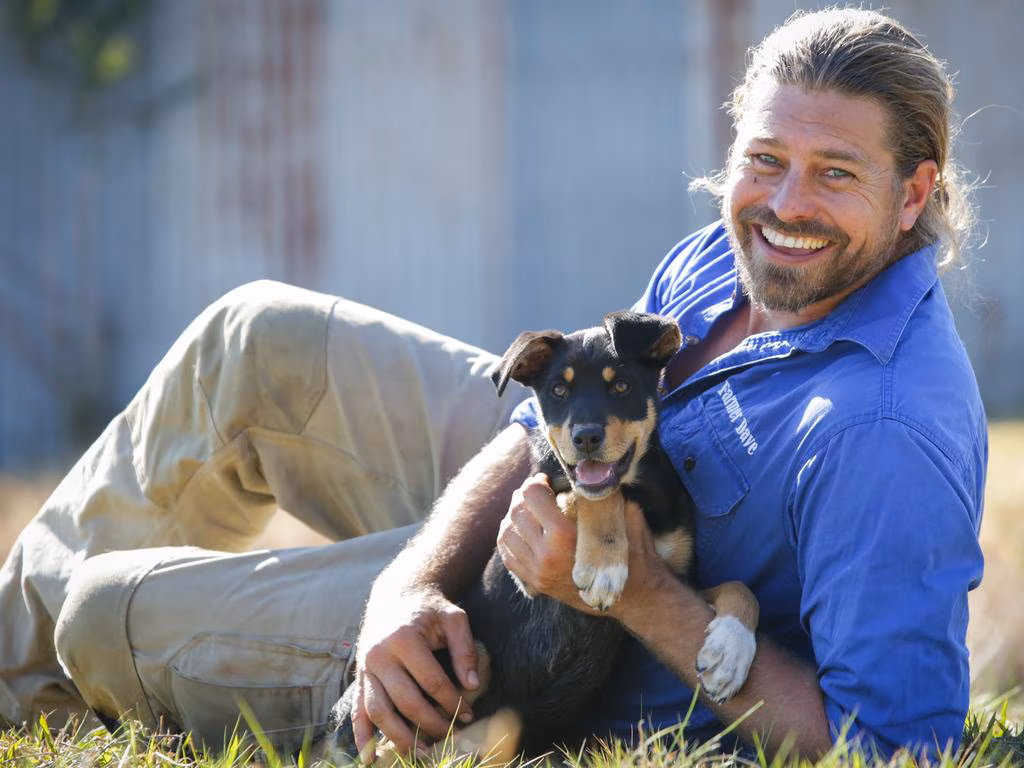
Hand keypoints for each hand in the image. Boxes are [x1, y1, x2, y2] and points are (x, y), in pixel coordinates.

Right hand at [349, 585, 479, 755]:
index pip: (432, 681)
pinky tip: (370, 756)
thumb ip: (464, 648)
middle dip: (431, 723)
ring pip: (378, 711)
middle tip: (451, 734)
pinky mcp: (360, 676)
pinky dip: (361, 735)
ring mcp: (366, 667)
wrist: (397, 596)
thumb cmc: (430, 609)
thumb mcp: (453, 618)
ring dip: (400, 737)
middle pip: (406, 701)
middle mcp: (379, 654)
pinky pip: (357, 710)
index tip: (469, 714)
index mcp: (404, 638)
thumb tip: (472, 684)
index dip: (453, 702)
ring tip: (422, 752)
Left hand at [498, 474, 675, 619]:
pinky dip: (509, 539)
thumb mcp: (629, 520)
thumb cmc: (634, 557)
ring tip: (527, 509)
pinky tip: (521, 530)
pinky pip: (508, 556)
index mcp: (564, 536)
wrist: (635, 600)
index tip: (545, 480)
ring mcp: (538, 573)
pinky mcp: (536, 584)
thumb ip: (610, 495)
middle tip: (535, 491)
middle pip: (517, 512)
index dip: (536, 482)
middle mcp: (546, 556)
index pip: (532, 496)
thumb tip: (596, 474)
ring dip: (513, 516)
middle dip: (523, 496)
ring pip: (506, 533)